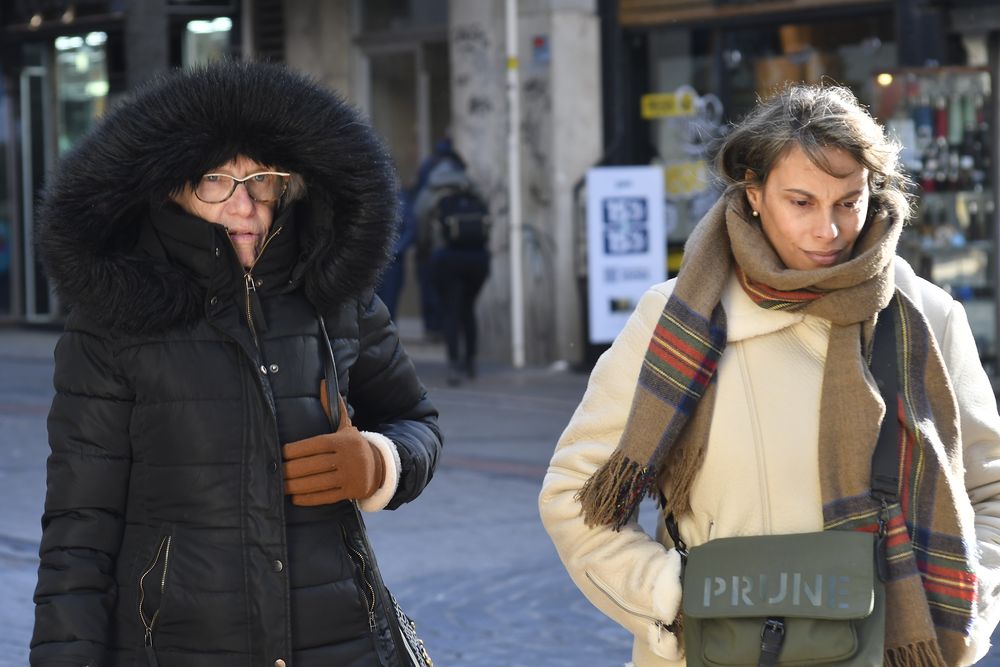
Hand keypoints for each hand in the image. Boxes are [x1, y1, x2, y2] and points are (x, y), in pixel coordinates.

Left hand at [282, 391, 385, 505]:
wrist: (380, 467)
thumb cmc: (353, 445)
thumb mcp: (345, 426)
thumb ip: (332, 406)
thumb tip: (322, 382)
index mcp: (343, 441)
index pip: (315, 444)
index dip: (296, 450)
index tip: (281, 453)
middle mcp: (347, 458)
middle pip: (313, 465)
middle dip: (291, 470)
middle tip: (276, 472)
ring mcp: (349, 476)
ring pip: (317, 482)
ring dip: (295, 486)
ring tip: (281, 485)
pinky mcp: (350, 492)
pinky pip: (326, 496)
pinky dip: (308, 498)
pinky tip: (295, 497)